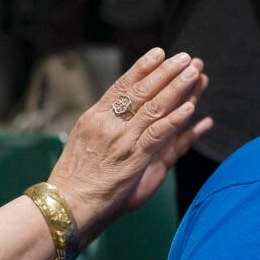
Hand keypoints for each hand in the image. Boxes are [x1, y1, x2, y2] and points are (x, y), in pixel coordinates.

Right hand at [48, 48, 212, 238]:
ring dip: (177, 88)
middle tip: (184, 58)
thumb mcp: (82, 142)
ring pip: (153, 107)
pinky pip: (158, 135)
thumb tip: (117, 110)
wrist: (65, 206)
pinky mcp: (133, 160)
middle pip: (141, 91)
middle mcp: (108, 124)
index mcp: (94, 117)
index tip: (159, 53)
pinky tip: (190, 107)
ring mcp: (121, 141)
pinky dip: (175, 119)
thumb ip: (102, 125)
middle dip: (166, 72)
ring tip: (194, 73)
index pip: (122, 85)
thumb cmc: (73, 178)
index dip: (143, 67)